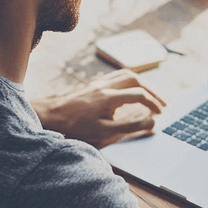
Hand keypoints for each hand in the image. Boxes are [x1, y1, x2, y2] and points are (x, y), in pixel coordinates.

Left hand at [31, 69, 165, 147]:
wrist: (47, 115)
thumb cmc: (73, 126)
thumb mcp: (103, 132)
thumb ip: (129, 127)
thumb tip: (151, 122)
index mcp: (109, 97)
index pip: (139, 95)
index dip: (153, 104)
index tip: (159, 114)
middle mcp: (104, 86)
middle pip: (134, 79)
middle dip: (151, 90)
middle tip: (160, 103)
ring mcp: (96, 83)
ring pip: (124, 74)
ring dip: (140, 83)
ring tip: (148, 95)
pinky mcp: (89, 84)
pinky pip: (113, 76)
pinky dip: (126, 82)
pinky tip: (126, 93)